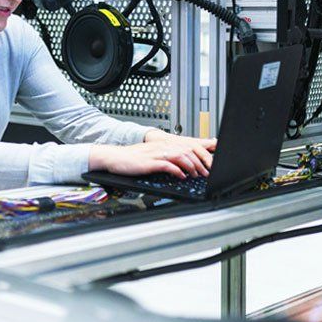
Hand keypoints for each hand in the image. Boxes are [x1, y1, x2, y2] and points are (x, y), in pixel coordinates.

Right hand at [89, 132, 216, 178]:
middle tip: (205, 172)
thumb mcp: (151, 155)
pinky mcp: (150, 162)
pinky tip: (181, 176)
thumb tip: (180, 165)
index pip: (187, 146)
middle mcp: (161, 147)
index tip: (207, 164)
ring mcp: (156, 154)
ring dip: (191, 166)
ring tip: (196, 175)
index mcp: (163, 144)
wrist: (115, 157)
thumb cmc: (131, 158)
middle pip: (187, 151)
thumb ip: (166, 158)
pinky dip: (177, 171)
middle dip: (199, 162)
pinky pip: (168, 165)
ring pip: (180, 156)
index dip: (199, 155)